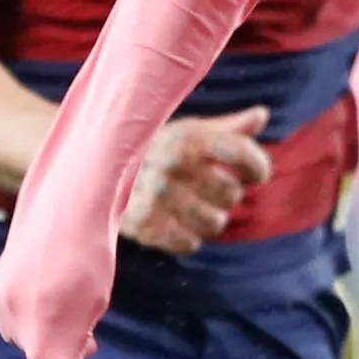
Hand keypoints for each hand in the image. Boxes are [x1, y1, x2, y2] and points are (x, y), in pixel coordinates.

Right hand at [120, 107, 271, 253]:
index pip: (242, 152)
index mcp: (187, 136)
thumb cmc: (155, 149)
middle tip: (209, 190)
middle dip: (227, 194)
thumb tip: (262, 115)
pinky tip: (176, 224)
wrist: (96, 168)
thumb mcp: (188, 132)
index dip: (258, 166)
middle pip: (232, 193)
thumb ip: (227, 129)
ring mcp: (156, 194)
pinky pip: (189, 244)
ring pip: (215, 223)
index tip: (257, 175)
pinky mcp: (143, 223)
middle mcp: (172, 162)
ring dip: (209, 219)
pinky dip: (187, 239)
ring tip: (192, 208)